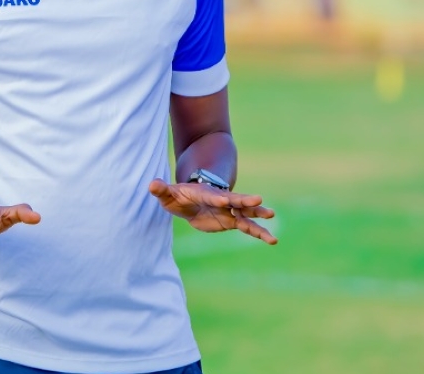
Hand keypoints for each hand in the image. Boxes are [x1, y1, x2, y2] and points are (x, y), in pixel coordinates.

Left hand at [148, 178, 276, 244]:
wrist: (190, 200)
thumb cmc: (178, 196)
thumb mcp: (168, 194)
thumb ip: (161, 190)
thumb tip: (152, 184)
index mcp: (205, 193)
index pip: (211, 195)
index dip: (216, 197)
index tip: (222, 200)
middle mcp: (220, 200)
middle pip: (234, 199)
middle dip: (245, 200)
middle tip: (259, 199)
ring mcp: (229, 210)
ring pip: (246, 213)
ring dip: (257, 214)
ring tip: (272, 215)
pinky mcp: (232, 221)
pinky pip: (248, 227)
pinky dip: (259, 232)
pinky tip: (272, 239)